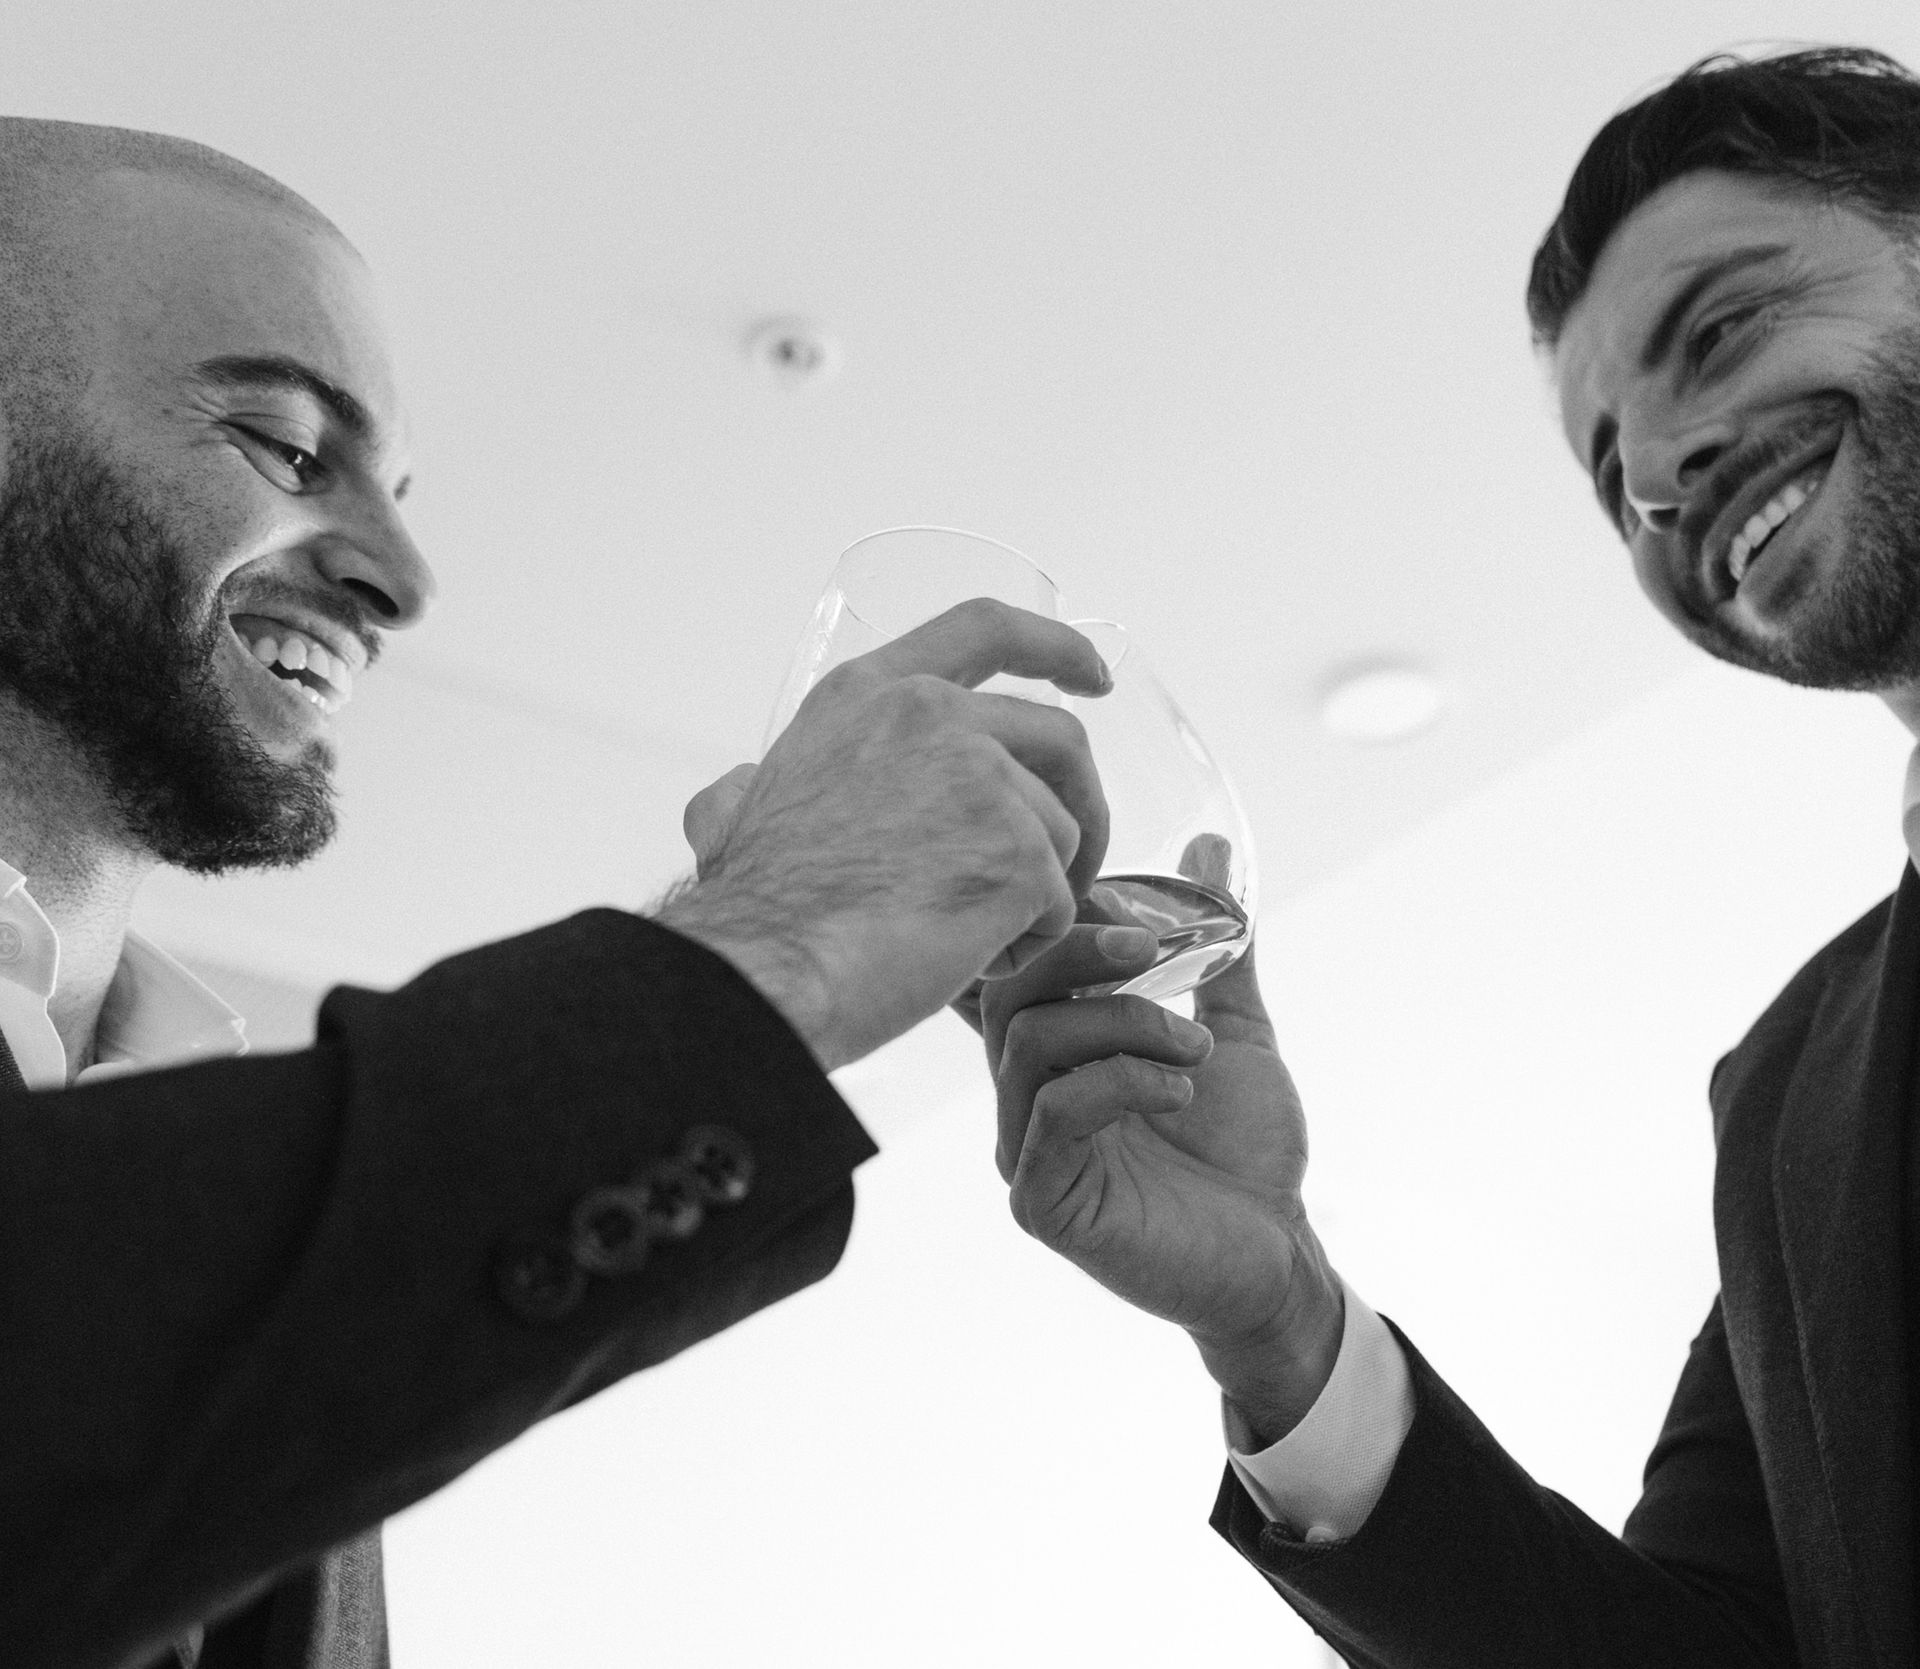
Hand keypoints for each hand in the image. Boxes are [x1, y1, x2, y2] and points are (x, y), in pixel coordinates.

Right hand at [662, 599, 1110, 1071]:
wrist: (768, 969)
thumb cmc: (754, 910)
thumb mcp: (744, 805)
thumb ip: (760, 781)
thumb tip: (737, 789)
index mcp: (869, 694)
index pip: (985, 629)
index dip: (1055, 645)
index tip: (1093, 672)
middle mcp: (933, 715)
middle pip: (1059, 738)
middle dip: (1083, 800)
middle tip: (1077, 862)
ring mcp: (985, 778)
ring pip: (1062, 835)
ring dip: (1033, 896)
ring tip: (965, 940)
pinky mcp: (1021, 851)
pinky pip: (1060, 905)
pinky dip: (1026, 945)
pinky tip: (968, 963)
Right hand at [983, 934, 1342, 1441]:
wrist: (1277, 1255)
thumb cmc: (1244, 1152)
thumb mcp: (1232, 1028)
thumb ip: (1217, 946)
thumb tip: (1212, 847)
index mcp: (1056, 1055)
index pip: (1018, 967)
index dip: (1064, 924)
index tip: (1143, 912)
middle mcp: (1024, 1097)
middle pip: (1007, 993)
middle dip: (1080, 954)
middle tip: (1153, 948)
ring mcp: (1024, 1150)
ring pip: (1030, 1045)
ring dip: (1123, 1023)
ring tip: (1195, 1047)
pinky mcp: (1043, 1202)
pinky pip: (1055, 1114)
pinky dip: (1121, 1081)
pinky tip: (1179, 1090)